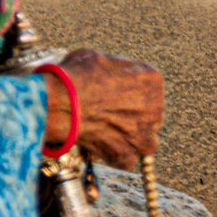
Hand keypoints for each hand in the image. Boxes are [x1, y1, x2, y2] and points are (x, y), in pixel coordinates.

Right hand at [42, 50, 162, 168]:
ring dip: (131, 138)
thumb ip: (115, 69)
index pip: (148, 87)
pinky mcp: (127, 156)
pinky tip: (100, 145)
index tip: (114, 92)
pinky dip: (115, 155)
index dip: (129, 90)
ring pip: (145, 140)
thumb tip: (110, 75)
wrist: (61, 103)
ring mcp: (143, 136)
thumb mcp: (99, 58)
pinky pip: (126, 159)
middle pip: (149, 114)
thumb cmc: (76, 77)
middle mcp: (155, 109)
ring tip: (108, 132)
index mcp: (152, 80)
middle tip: (109, 112)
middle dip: (132, 115)